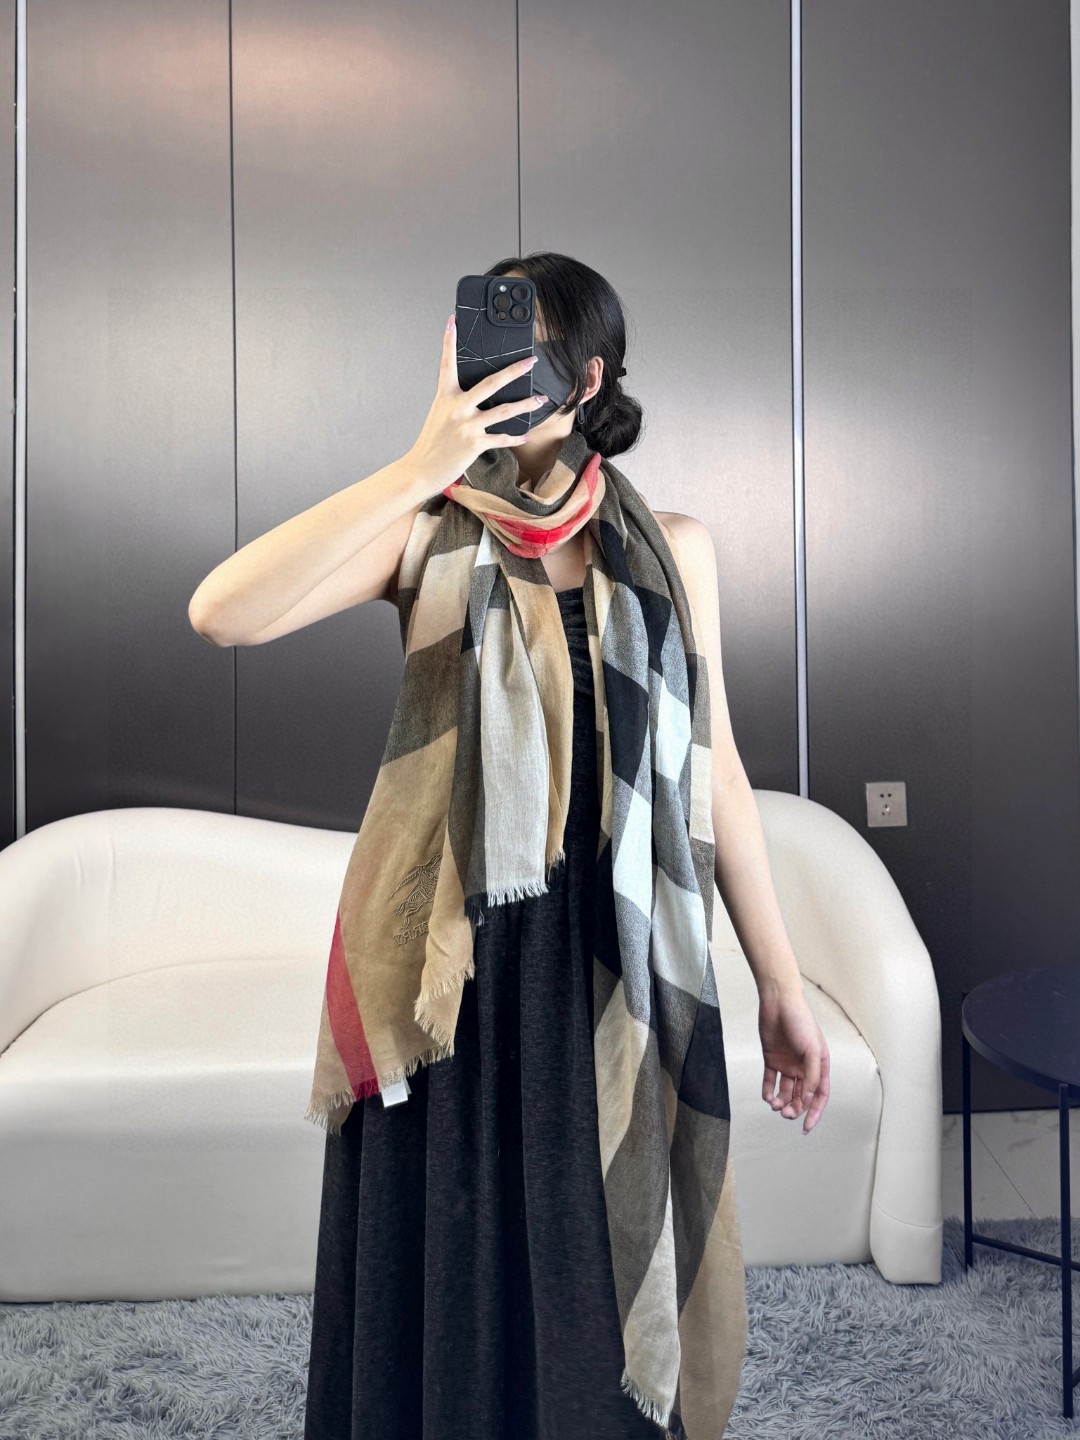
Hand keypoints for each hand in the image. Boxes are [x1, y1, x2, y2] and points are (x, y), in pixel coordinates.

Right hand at [405, 314, 548, 492]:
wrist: (421, 469)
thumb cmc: (432, 443)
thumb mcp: (439, 415)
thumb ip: (456, 403)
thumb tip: (478, 396)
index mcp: (445, 397)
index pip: (447, 363)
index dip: (449, 341)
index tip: (452, 321)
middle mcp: (457, 407)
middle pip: (491, 383)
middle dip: (515, 370)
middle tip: (531, 360)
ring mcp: (467, 425)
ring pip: (504, 411)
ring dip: (526, 404)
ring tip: (541, 399)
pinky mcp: (475, 443)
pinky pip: (501, 438)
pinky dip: (515, 438)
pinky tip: (526, 435)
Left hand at [757, 981, 829, 1133]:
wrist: (778, 1001)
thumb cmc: (800, 1020)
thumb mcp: (812, 1050)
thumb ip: (811, 1075)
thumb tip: (808, 1098)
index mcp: (819, 1065)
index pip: (819, 1095)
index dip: (814, 1113)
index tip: (806, 1128)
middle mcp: (804, 1067)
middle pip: (801, 1096)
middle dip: (794, 1108)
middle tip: (785, 1114)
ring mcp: (788, 1064)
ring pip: (786, 1091)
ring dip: (781, 1101)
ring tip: (774, 1105)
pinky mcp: (772, 1058)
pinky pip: (770, 1080)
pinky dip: (768, 1090)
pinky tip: (767, 1096)